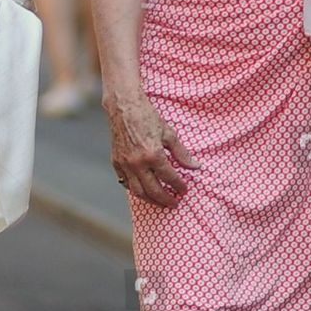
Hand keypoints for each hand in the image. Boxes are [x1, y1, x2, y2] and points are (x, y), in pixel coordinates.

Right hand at [105, 90, 200, 206]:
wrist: (123, 107)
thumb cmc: (147, 116)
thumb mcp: (169, 133)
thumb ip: (182, 153)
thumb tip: (195, 166)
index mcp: (153, 154)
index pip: (169, 177)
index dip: (179, 186)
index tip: (185, 190)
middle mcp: (138, 163)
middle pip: (153, 190)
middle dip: (166, 200)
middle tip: (175, 203)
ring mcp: (125, 164)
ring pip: (138, 191)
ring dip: (151, 200)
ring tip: (160, 202)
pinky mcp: (116, 162)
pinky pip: (125, 182)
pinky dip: (135, 190)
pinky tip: (143, 191)